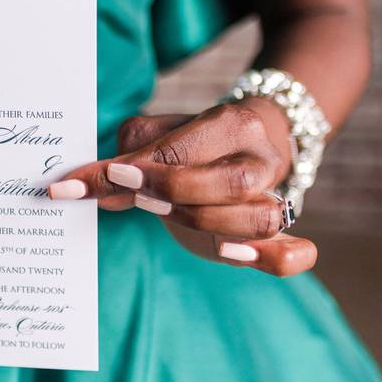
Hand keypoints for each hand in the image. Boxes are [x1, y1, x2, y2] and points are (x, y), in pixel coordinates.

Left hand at [49, 99, 317, 276]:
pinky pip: (296, 256)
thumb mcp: (159, 135)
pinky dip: (270, 259)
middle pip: (229, 184)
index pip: (182, 149)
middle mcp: (262, 161)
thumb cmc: (195, 142)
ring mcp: (278, 199)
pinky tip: (231, 254)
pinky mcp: (280, 237)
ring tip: (167, 215)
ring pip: (261, 219)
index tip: (98, 178)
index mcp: (233, 122)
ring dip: (207, 223)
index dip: (139, 169)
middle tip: (137, 197)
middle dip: (173, 193)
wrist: (252, 141)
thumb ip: (125, 156)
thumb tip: (85, 187)